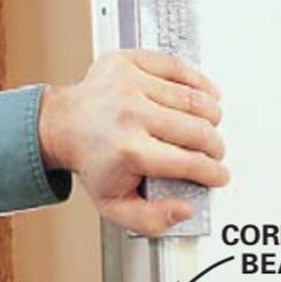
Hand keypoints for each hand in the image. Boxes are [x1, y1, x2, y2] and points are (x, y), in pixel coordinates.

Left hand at [39, 49, 229, 234]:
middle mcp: (131, 114)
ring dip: (211, 114)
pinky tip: (204, 92)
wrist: (62, 125)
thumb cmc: (91, 161)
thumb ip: (151, 219)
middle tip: (214, 151)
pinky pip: (176, 66)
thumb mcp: (113, 204)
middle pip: (197, 129)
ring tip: (210, 124)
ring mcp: (129, 84)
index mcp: (129, 150)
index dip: (212, 172)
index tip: (218, 174)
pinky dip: (198, 80)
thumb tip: (183, 209)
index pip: (189, 162)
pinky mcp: (129, 62)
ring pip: (192, 97)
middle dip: (215, 146)